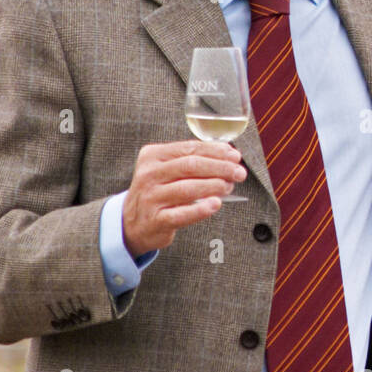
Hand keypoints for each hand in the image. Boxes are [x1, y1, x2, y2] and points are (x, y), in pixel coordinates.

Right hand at [122, 140, 245, 256]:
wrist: (132, 223)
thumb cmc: (159, 192)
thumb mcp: (168, 170)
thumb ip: (193, 160)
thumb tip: (229, 155)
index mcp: (153, 156)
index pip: (190, 148)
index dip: (216, 151)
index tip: (235, 156)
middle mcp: (149, 174)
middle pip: (191, 166)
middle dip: (220, 168)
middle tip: (239, 173)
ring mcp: (150, 197)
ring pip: (187, 188)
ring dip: (214, 186)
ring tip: (229, 187)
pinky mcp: (155, 220)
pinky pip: (182, 214)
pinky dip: (201, 209)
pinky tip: (215, 204)